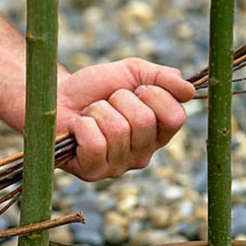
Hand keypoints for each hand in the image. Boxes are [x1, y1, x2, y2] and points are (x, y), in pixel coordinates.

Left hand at [56, 58, 195, 180]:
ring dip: (98, 112)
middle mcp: (142, 154)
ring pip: (118, 130)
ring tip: (89, 114)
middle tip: (105, 102)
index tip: (135, 89)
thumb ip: (163, 78)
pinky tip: (77, 128)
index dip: (153, 94)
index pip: (175, 117)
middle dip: (119, 100)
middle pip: (144, 121)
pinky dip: (82, 126)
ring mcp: (117, 167)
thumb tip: (189, 90)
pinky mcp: (92, 172)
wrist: (56, 97)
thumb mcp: (132, 73)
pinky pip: (95, 144)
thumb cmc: (93, 89)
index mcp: (158, 133)